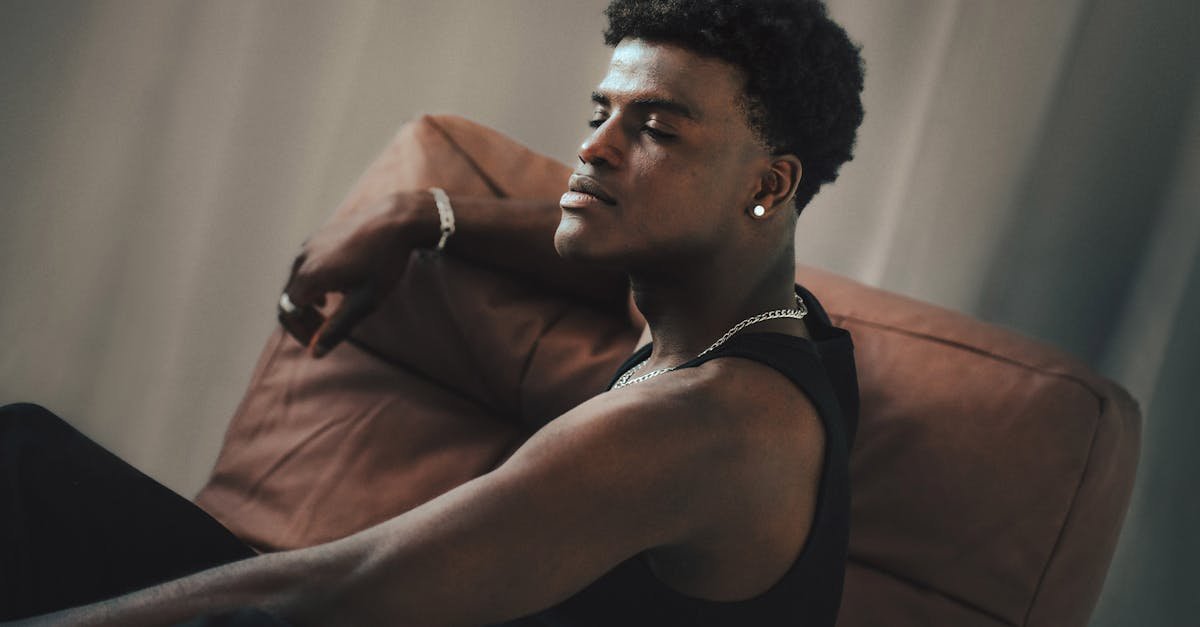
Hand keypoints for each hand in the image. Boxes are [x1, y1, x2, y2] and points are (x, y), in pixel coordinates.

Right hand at [282, 191, 434, 356]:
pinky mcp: (319, 237)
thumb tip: (315, 353)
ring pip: (298, 281)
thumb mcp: (364, 302)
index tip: (318, 342)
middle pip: (290, 298)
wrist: (397, 219)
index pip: (288, 313)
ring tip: (333, 311)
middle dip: (304, 319)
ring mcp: (309, 245)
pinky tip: (337, 289)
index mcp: (309, 275)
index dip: (300, 332)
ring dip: (309, 301)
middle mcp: (303, 258)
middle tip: (325, 332)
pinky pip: (307, 266)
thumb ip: (337, 329)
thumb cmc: (384, 262)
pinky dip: (315, 283)